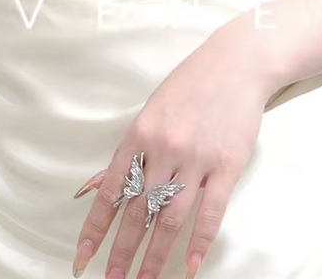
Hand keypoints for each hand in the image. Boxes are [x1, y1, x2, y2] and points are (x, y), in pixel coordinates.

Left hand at [70, 19, 273, 277]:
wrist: (238, 62)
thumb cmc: (191, 85)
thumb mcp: (151, 111)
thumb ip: (128, 153)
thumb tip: (96, 187)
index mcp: (140, 134)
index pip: (112, 191)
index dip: (95, 229)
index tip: (83, 259)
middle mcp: (164, 149)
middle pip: (139, 212)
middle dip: (122, 251)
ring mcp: (197, 159)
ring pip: (171, 218)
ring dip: (155, 256)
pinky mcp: (228, 166)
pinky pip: (210, 213)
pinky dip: (198, 244)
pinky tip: (188, 268)